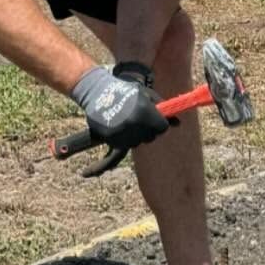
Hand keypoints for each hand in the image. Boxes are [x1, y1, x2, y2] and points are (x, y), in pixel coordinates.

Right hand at [69, 61, 170, 175]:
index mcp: (146, 114)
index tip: (155, 115)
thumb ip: (163, 109)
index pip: (162, 128)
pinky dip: (99, 166)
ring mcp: (122, 136)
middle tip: (139, 115)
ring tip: (128, 120)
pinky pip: (110, 158)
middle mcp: (134, 128)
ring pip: (136, 144)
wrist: (99, 90)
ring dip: (135, 136)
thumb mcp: (147, 94)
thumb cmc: (126, 90)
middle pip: (151, 136)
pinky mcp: (111, 141)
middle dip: (149, 128)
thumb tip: (178, 124)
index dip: (160, 122)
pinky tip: (86, 173)